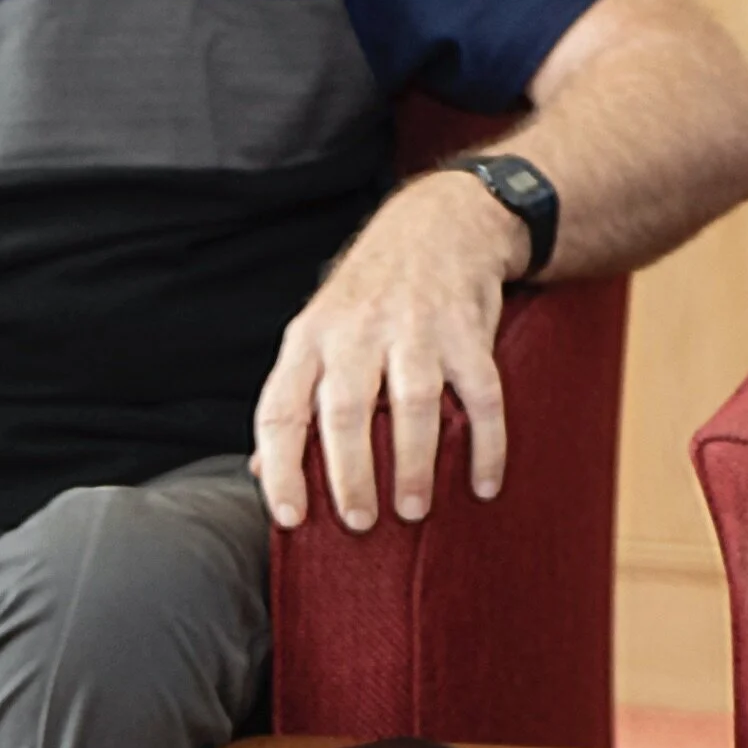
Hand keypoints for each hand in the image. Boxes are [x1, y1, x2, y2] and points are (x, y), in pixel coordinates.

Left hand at [251, 171, 524, 532]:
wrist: (435, 225)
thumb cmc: (366, 299)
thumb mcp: (316, 335)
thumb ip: (294, 401)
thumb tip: (261, 473)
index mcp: (309, 339)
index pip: (281, 408)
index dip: (279, 465)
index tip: (286, 516)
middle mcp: (356, 332)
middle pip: (343, 408)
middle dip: (348, 472)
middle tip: (357, 522)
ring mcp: (414, 329)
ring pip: (411, 402)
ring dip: (413, 462)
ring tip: (413, 510)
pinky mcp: (466, 332)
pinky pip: (480, 395)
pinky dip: (486, 444)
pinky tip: (483, 484)